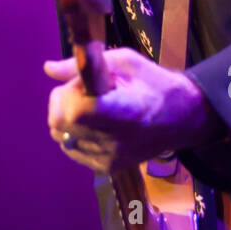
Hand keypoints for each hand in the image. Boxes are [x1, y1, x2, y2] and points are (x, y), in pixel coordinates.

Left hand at [44, 48, 212, 172]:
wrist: (182, 118)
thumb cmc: (153, 83)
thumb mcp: (124, 62)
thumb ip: (82, 66)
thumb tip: (48, 69)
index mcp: (121, 112)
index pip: (73, 112)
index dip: (68, 94)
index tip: (82, 83)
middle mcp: (114, 142)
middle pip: (58, 125)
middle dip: (63, 103)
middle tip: (85, 93)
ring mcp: (109, 159)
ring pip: (61, 137)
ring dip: (68, 119)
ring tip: (94, 109)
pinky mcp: (106, 168)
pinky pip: (72, 149)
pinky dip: (76, 134)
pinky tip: (97, 124)